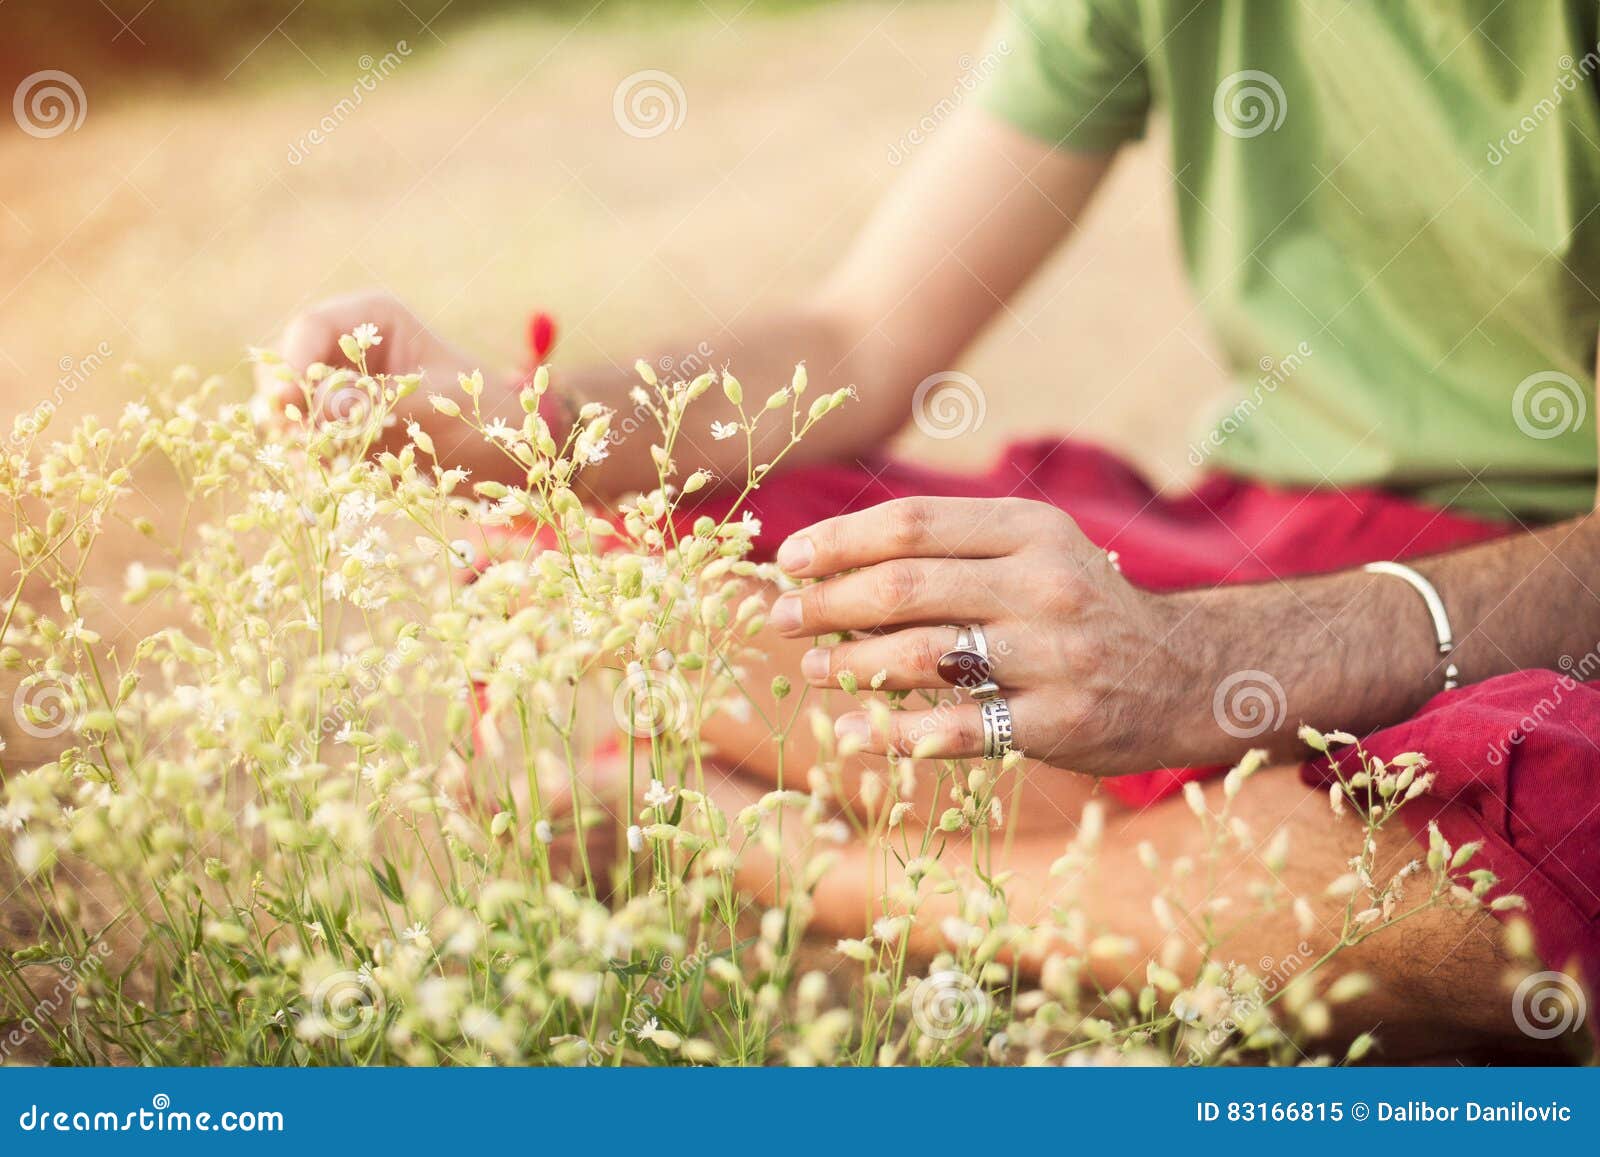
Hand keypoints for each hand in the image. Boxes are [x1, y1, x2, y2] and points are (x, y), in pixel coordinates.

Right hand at [255, 291, 514, 458]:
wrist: (502, 459)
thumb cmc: (481, 417)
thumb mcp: (434, 406)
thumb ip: (375, 402)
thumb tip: (312, 401)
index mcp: (372, 319)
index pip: (311, 328)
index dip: (292, 363)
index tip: (286, 404)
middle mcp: (346, 347)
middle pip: (287, 366)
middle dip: (286, 406)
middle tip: (297, 445)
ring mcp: (335, 387)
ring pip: (286, 407)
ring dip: (293, 437)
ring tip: (316, 469)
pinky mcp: (334, 426)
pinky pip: (302, 439)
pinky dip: (307, 458)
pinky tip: (323, 481)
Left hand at [768, 497, 1192, 772]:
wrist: (1189, 672)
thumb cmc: (1084, 608)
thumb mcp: (1037, 551)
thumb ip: (954, 548)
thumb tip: (836, 561)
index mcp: (1031, 529)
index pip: (913, 524)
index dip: (839, 541)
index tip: (788, 560)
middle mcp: (1044, 584)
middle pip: (907, 586)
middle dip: (827, 602)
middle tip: (780, 618)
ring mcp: (1054, 656)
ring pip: (923, 655)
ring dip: (850, 664)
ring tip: (811, 669)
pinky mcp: (1059, 722)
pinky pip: (959, 729)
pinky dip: (896, 732)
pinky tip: (856, 731)